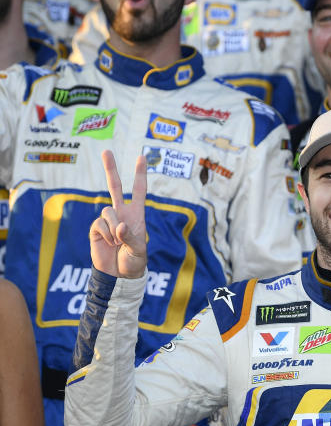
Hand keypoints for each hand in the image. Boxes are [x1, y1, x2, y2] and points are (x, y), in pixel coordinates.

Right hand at [90, 151, 147, 278]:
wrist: (118, 275)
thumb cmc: (134, 261)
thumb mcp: (139, 251)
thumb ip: (131, 237)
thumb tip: (119, 225)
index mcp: (136, 215)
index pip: (138, 191)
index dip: (139, 175)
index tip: (141, 157)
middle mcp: (121, 213)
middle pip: (114, 186)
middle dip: (110, 169)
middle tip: (106, 151)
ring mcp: (108, 220)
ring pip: (107, 211)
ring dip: (114, 228)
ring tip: (118, 242)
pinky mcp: (96, 228)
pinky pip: (99, 224)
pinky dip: (106, 234)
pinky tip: (109, 243)